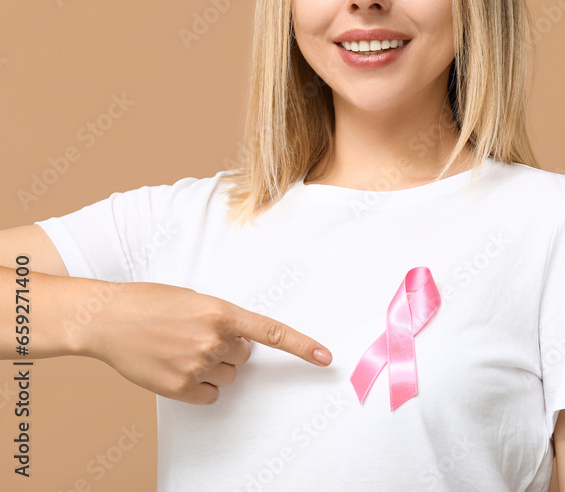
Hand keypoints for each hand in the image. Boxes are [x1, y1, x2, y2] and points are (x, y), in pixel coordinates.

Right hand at [75, 281, 331, 404]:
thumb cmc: (151, 303)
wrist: (107, 318)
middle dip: (228, 349)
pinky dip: (200, 386)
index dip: (301, 346)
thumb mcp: (194, 300)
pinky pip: (210, 394)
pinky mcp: (179, 386)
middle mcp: (213, 339)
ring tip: (181, 348)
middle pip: (244, 358)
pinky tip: (177, 368)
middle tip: (195, 335)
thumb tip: (244, 346)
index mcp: (221, 312)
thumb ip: (224, 320)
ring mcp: (196, 364)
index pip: (271, 332)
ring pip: (228, 376)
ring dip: (213, 366)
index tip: (325, 357)